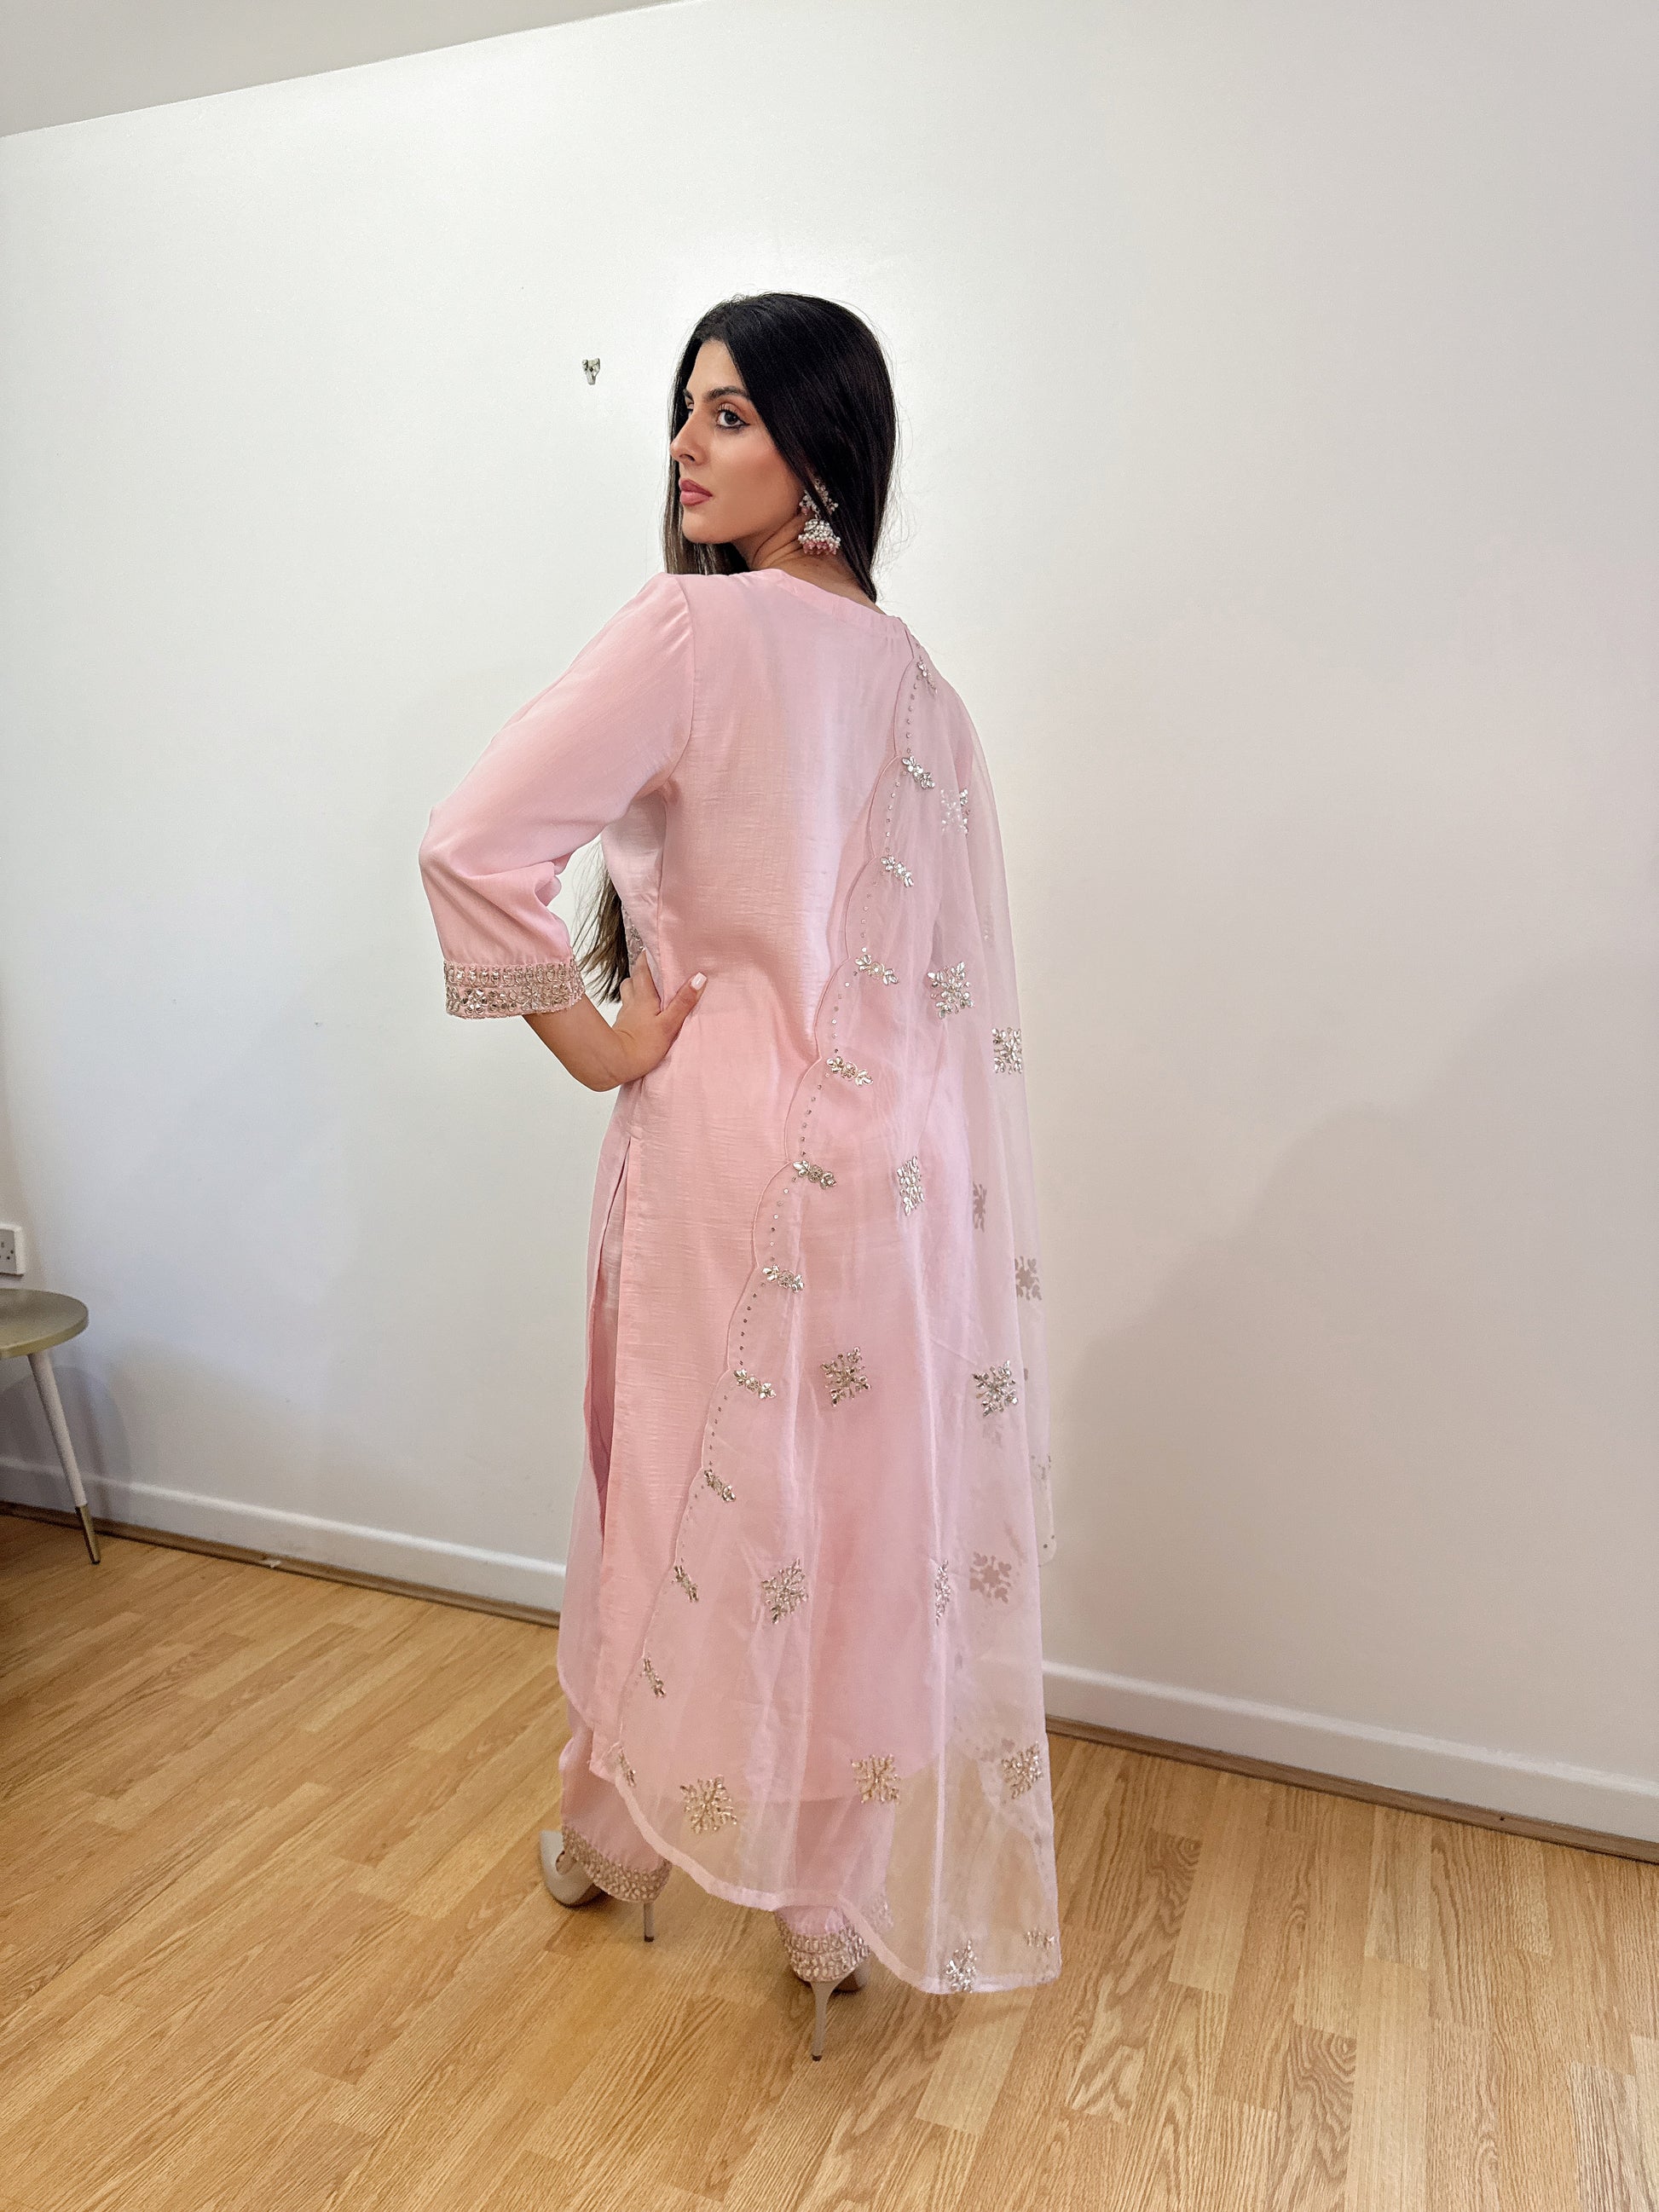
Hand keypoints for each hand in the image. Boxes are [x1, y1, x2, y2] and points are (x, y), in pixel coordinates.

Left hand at [522, 960, 704, 1089]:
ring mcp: (625, 1014)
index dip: (648, 957)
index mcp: (644, 996)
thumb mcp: (669, 1024)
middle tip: (655, 965)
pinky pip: (627, 1009)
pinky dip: (633, 1005)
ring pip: (628, 992)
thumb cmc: (641, 1046)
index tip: (656, 948)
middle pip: (633, 977)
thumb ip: (684, 1002)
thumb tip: (699, 977)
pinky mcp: (621, 1027)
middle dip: (642, 969)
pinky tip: (640, 1012)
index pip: (643, 968)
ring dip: (635, 986)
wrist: (613, 1064)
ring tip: (648, 988)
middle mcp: (632, 1001)